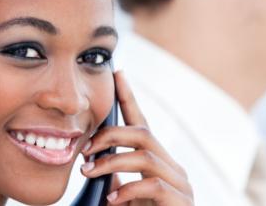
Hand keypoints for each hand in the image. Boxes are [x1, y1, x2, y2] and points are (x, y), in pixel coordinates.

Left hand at [80, 71, 193, 205]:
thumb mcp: (123, 195)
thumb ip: (115, 177)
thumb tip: (96, 162)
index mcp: (155, 160)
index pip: (141, 122)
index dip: (129, 97)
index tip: (118, 73)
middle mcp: (171, 166)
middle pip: (143, 133)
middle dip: (110, 136)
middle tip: (85, 151)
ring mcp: (179, 183)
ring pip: (146, 155)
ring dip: (112, 162)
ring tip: (89, 174)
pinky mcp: (181, 202)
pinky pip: (152, 186)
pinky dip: (127, 191)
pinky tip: (111, 201)